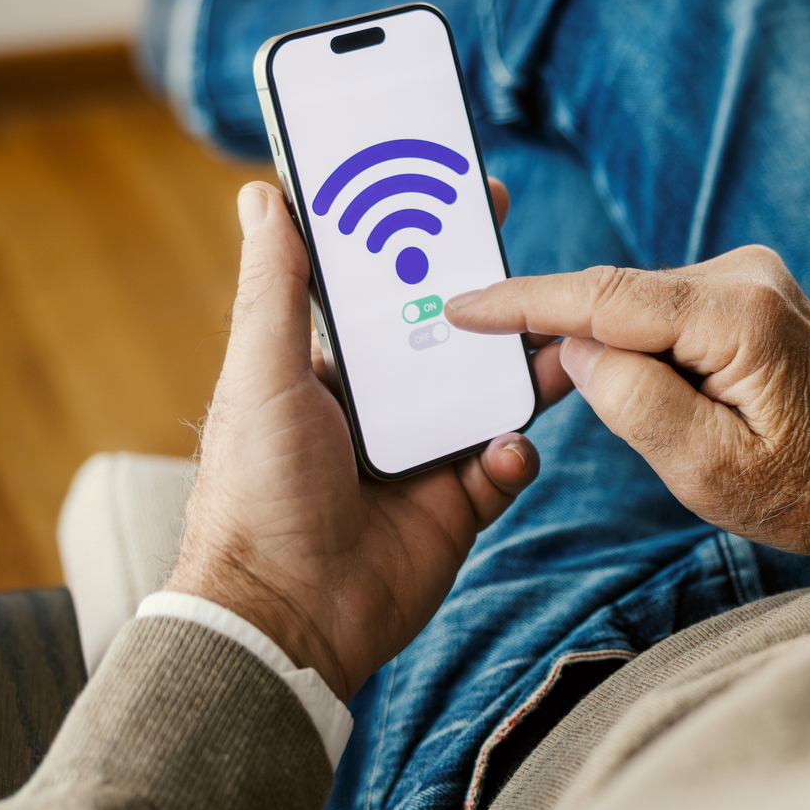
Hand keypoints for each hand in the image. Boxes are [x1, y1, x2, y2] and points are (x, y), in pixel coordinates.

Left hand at [166, 177, 539, 699]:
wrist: (286, 617)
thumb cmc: (256, 493)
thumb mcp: (260, 376)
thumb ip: (275, 289)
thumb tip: (262, 194)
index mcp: (331, 368)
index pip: (387, 288)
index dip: (424, 241)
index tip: (462, 192)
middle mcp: (383, 406)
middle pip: (453, 335)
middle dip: (492, 301)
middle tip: (529, 262)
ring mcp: (425, 454)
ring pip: (493, 393)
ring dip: (524, 371)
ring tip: (554, 349)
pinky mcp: (458, 505)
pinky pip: (506, 464)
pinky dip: (512, 453)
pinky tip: (503, 450)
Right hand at [447, 246, 809, 559]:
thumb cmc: (808, 489)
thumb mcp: (711, 472)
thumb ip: (637, 405)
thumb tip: (576, 352)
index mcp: (738, 317)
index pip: (606, 298)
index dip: (526, 302)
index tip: (463, 306)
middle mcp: (745, 276)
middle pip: (617, 299)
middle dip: (569, 341)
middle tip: (522, 387)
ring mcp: (749, 276)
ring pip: (637, 306)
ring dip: (613, 352)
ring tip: (643, 417)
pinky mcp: (746, 291)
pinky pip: (664, 310)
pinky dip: (640, 345)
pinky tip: (653, 392)